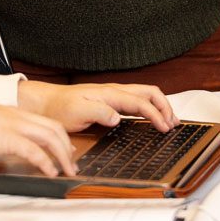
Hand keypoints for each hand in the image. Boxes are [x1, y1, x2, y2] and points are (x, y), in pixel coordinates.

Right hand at [0, 94, 76, 176]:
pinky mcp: (8, 138)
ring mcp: (15, 126)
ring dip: (63, 156)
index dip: (61, 137)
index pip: (47, 123)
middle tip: (72, 165)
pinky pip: (35, 151)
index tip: (67, 150)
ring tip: (67, 171)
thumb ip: (2, 131)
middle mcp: (19, 117)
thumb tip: (5, 143)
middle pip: (55, 129)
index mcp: (15, 113)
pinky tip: (50, 172)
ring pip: (51, 138)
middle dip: (68, 148)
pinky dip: (46, 162)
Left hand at [17, 81, 178, 132]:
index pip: (140, 102)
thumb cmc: (59, 108)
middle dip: (165, 106)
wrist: (45, 103)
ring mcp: (113, 95)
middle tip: (174, 124)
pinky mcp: (110, 101)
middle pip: (149, 92)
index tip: (165, 128)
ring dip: (159, 106)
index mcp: (109, 93)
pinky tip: (151, 119)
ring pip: (144, 95)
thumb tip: (117, 117)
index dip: (156, 115)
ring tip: (169, 121)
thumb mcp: (76, 112)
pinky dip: (149, 108)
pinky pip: (135, 101)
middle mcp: (114, 91)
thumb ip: (98, 112)